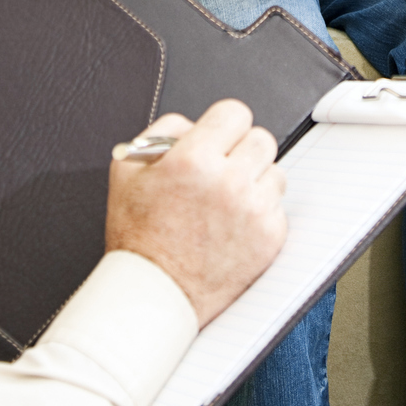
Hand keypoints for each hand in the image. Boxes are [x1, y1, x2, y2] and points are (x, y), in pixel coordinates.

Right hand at [104, 99, 287, 326]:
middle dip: (242, 150)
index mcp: (192, 160)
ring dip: (255, 181)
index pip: (234, 112)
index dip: (223, 124)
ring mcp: (253, 211)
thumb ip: (162, 133)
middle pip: (261, 138)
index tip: (219, 137)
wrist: (154, 293)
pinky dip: (260, 213)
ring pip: (275, 172)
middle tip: (223, 169)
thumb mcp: (128, 170)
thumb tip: (195, 124)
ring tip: (227, 201)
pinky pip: (277, 207)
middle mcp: (228, 181)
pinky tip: (234, 226)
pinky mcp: (270, 237)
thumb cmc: (138, 237)